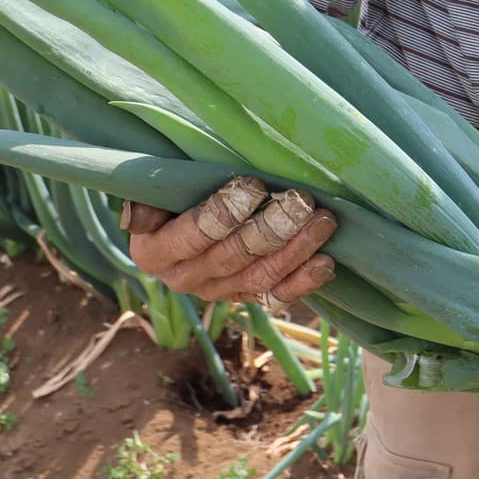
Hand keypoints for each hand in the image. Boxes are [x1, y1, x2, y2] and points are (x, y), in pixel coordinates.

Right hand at [121, 175, 336, 308]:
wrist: (177, 213)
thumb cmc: (172, 185)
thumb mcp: (157, 182)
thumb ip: (158, 186)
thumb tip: (155, 195)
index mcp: (154, 252)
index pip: (194, 235)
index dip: (225, 212)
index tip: (255, 186)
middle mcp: (183, 279)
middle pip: (233, 256)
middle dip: (271, 228)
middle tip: (301, 202)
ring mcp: (216, 292)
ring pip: (259, 276)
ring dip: (295, 250)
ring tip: (322, 222)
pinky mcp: (242, 297)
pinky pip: (274, 295)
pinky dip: (302, 281)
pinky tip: (324, 263)